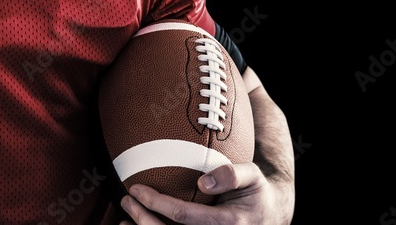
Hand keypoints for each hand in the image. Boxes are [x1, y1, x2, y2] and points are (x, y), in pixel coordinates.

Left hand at [119, 161, 292, 224]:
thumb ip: (232, 175)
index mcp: (231, 223)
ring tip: (123, 221)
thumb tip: (203, 180)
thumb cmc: (257, 192)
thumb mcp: (254, 176)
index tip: (136, 189)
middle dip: (143, 220)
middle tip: (125, 200)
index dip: (157, 203)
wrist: (272, 217)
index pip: (185, 216)